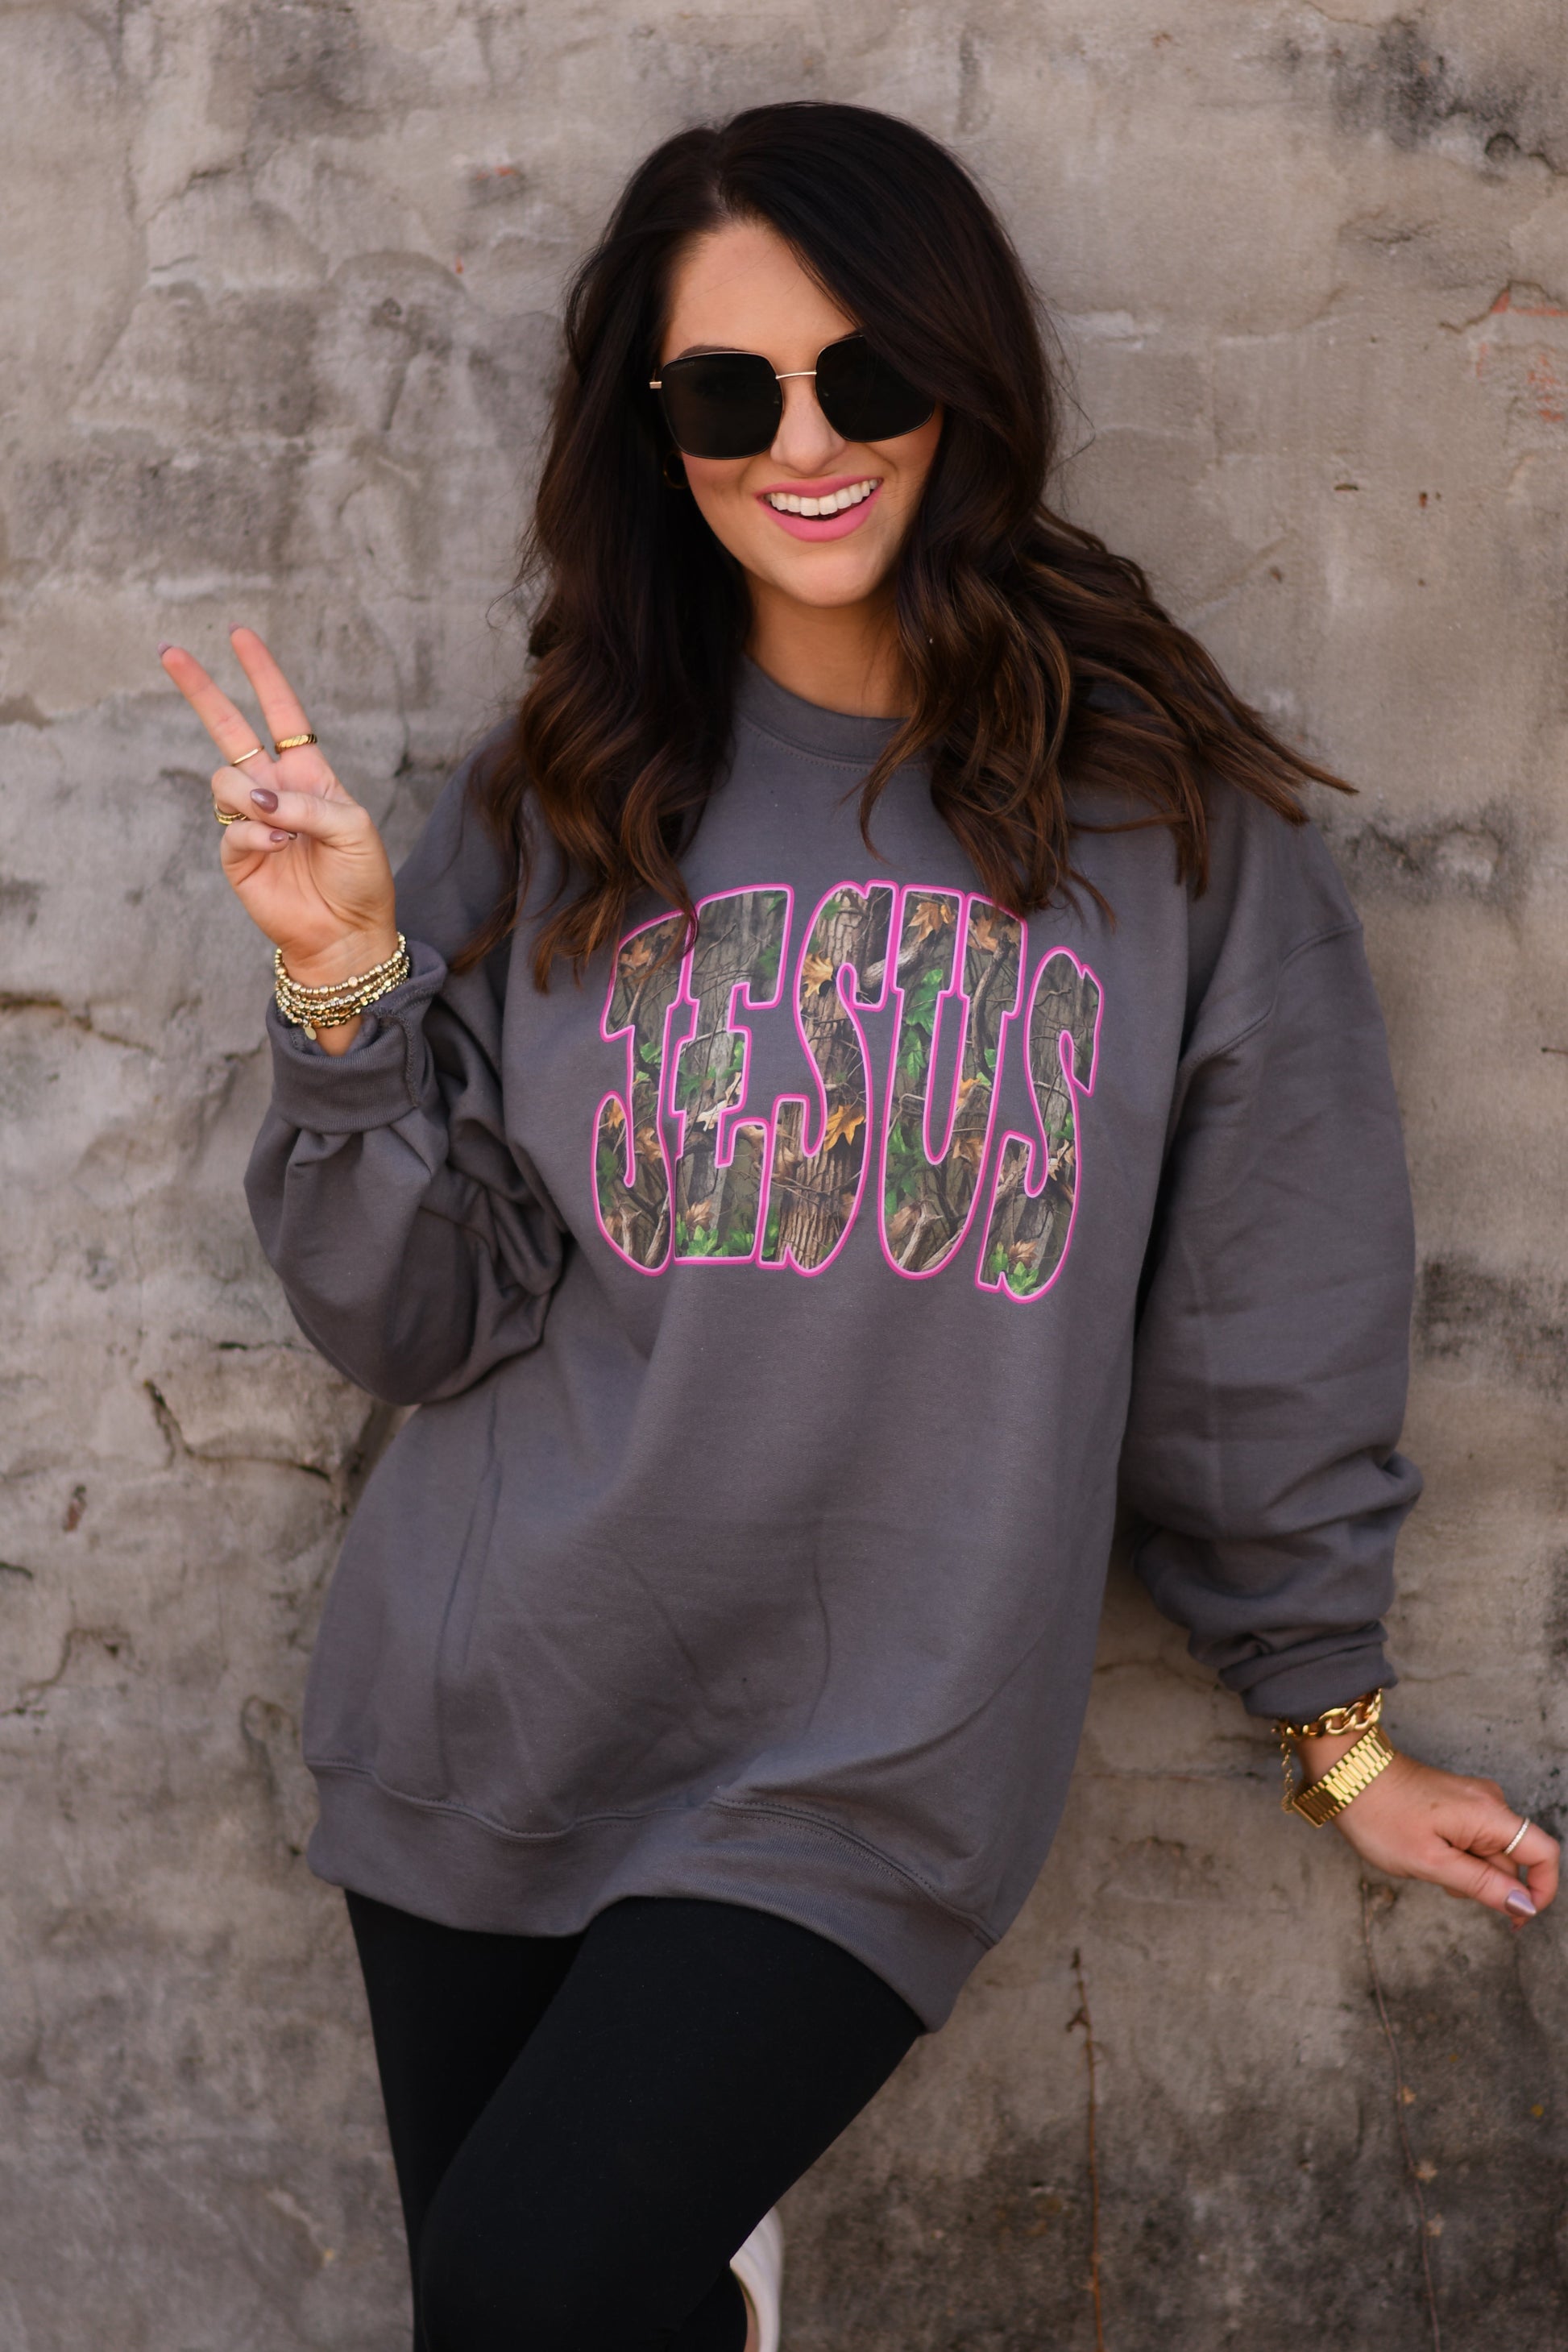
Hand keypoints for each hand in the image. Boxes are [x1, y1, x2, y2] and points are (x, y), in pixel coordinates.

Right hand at [159, 627, 398, 1046]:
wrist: (347, 935)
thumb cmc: (361, 879)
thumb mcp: (354, 829)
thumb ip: (309, 802)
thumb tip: (260, 795)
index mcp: (308, 773)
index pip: (280, 712)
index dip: (261, 673)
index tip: (239, 634)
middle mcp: (275, 789)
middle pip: (228, 729)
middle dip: (200, 689)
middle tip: (168, 651)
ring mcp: (252, 820)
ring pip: (225, 781)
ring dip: (251, 796)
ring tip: (284, 826)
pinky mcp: (238, 855)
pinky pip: (232, 827)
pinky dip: (256, 834)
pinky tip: (279, 847)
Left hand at [1302, 1734, 1559, 1928]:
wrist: (1345, 1772)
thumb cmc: (1380, 1814)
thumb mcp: (1431, 1862)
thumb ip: (1482, 1884)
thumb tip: (1524, 1905)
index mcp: (1490, 1813)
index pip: (1545, 1853)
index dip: (1541, 1890)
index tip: (1516, 1918)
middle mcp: (1488, 1801)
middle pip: (1512, 1857)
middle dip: (1486, 1882)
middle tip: (1442, 1881)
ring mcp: (1471, 1799)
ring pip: (1488, 1851)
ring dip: (1466, 1870)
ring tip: (1425, 1861)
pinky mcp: (1455, 1801)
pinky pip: (1470, 1838)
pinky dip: (1454, 1855)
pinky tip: (1424, 1851)